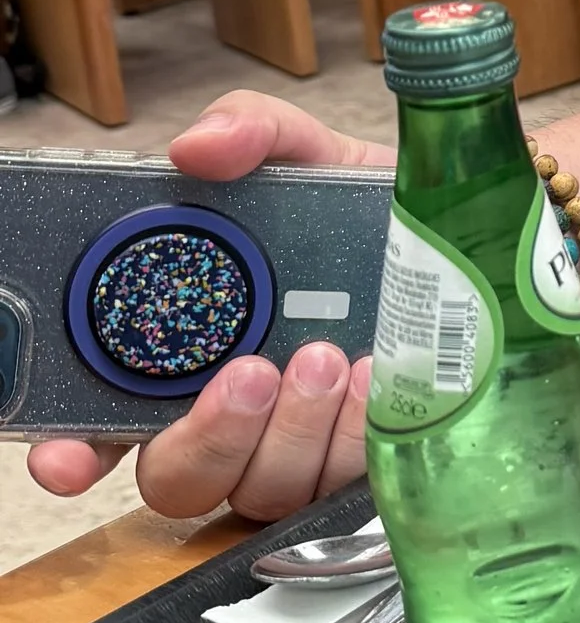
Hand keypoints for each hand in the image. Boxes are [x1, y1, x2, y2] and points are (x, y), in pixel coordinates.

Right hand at [26, 92, 388, 524]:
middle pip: (180, 477)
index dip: (73, 453)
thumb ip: (250, 134)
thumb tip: (199, 146)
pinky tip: (382, 382)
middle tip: (253, 371)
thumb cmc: (359, 211)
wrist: (466, 235)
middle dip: (211, 436)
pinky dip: (359, 439)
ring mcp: (295, 452)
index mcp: (181, 353)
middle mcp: (228, 417)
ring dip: (294, 433)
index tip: (70, 458)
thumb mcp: (308, 155)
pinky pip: (346, 485)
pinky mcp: (361, 467)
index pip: (100, 428)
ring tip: (333, 359)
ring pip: (265, 489)